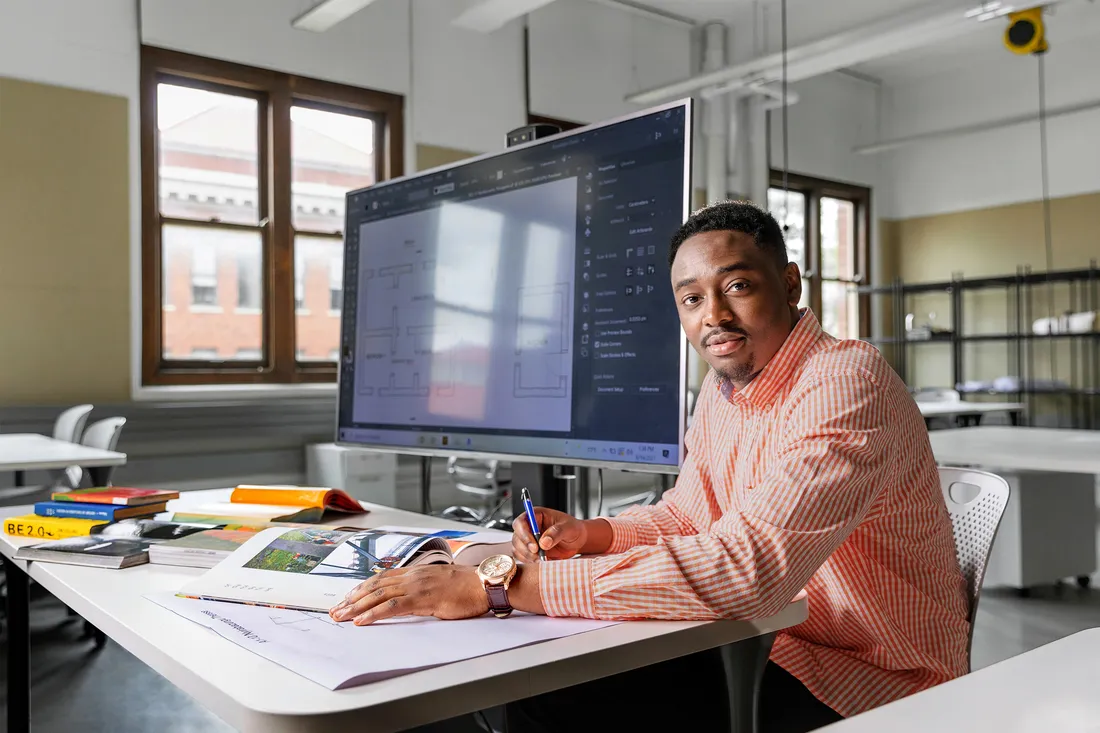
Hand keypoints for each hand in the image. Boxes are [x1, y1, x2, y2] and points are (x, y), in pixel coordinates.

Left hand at [329, 565, 487, 624]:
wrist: (485, 584)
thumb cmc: (467, 587)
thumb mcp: (439, 584)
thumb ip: (422, 588)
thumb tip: (410, 599)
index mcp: (416, 572)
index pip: (381, 578)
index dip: (361, 588)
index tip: (347, 598)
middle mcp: (412, 576)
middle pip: (374, 586)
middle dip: (352, 599)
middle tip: (335, 610)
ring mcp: (416, 586)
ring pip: (378, 595)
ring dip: (356, 607)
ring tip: (341, 616)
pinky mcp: (423, 599)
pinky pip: (392, 607)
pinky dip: (374, 614)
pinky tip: (362, 621)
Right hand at [512, 507, 589, 562]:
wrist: (577, 541)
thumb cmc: (573, 529)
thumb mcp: (569, 527)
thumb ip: (557, 532)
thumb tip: (543, 542)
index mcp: (536, 515)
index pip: (521, 522)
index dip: (524, 534)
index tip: (535, 546)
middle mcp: (529, 527)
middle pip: (517, 537)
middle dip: (526, 549)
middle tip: (539, 556)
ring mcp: (528, 539)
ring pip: (517, 549)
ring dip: (528, 557)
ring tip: (543, 560)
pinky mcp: (530, 551)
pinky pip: (523, 557)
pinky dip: (530, 562)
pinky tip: (543, 561)